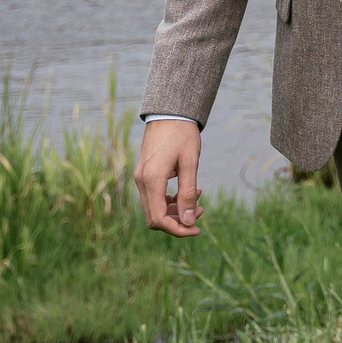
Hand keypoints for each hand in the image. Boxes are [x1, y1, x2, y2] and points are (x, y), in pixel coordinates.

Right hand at [133, 119, 203, 236]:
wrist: (169, 112)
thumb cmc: (182, 134)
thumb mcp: (190, 163)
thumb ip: (188, 193)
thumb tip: (189, 221)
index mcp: (151, 180)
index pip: (159, 219)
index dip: (178, 229)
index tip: (196, 228)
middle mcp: (141, 181)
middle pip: (154, 218)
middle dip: (178, 221)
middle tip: (200, 211)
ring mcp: (140, 178)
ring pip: (154, 208)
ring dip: (175, 211)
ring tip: (198, 199)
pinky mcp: (144, 174)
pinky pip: (154, 197)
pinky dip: (170, 200)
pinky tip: (188, 190)